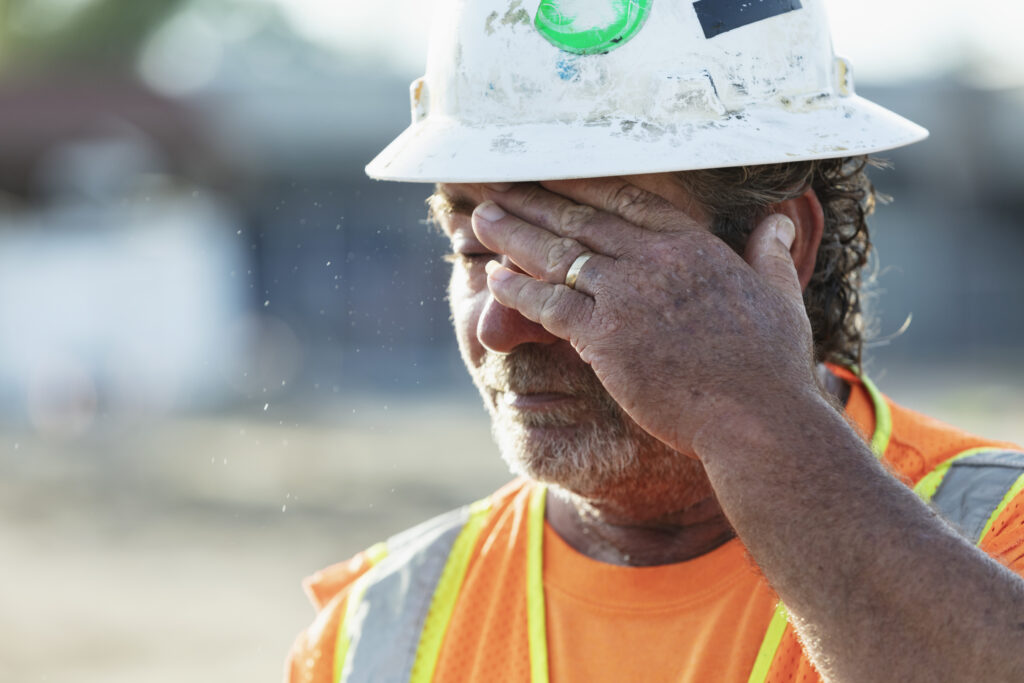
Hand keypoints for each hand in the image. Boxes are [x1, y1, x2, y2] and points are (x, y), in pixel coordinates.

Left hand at [472, 177, 820, 455]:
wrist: (757, 417)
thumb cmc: (772, 365)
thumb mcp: (780, 295)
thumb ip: (772, 254)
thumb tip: (780, 223)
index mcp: (693, 246)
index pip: (627, 202)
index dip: (582, 187)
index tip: (553, 175)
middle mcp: (654, 261)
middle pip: (580, 221)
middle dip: (534, 202)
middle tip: (499, 187)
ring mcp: (626, 297)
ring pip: (556, 256)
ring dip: (513, 235)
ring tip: (481, 220)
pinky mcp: (605, 338)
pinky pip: (549, 305)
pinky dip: (518, 291)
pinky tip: (494, 278)